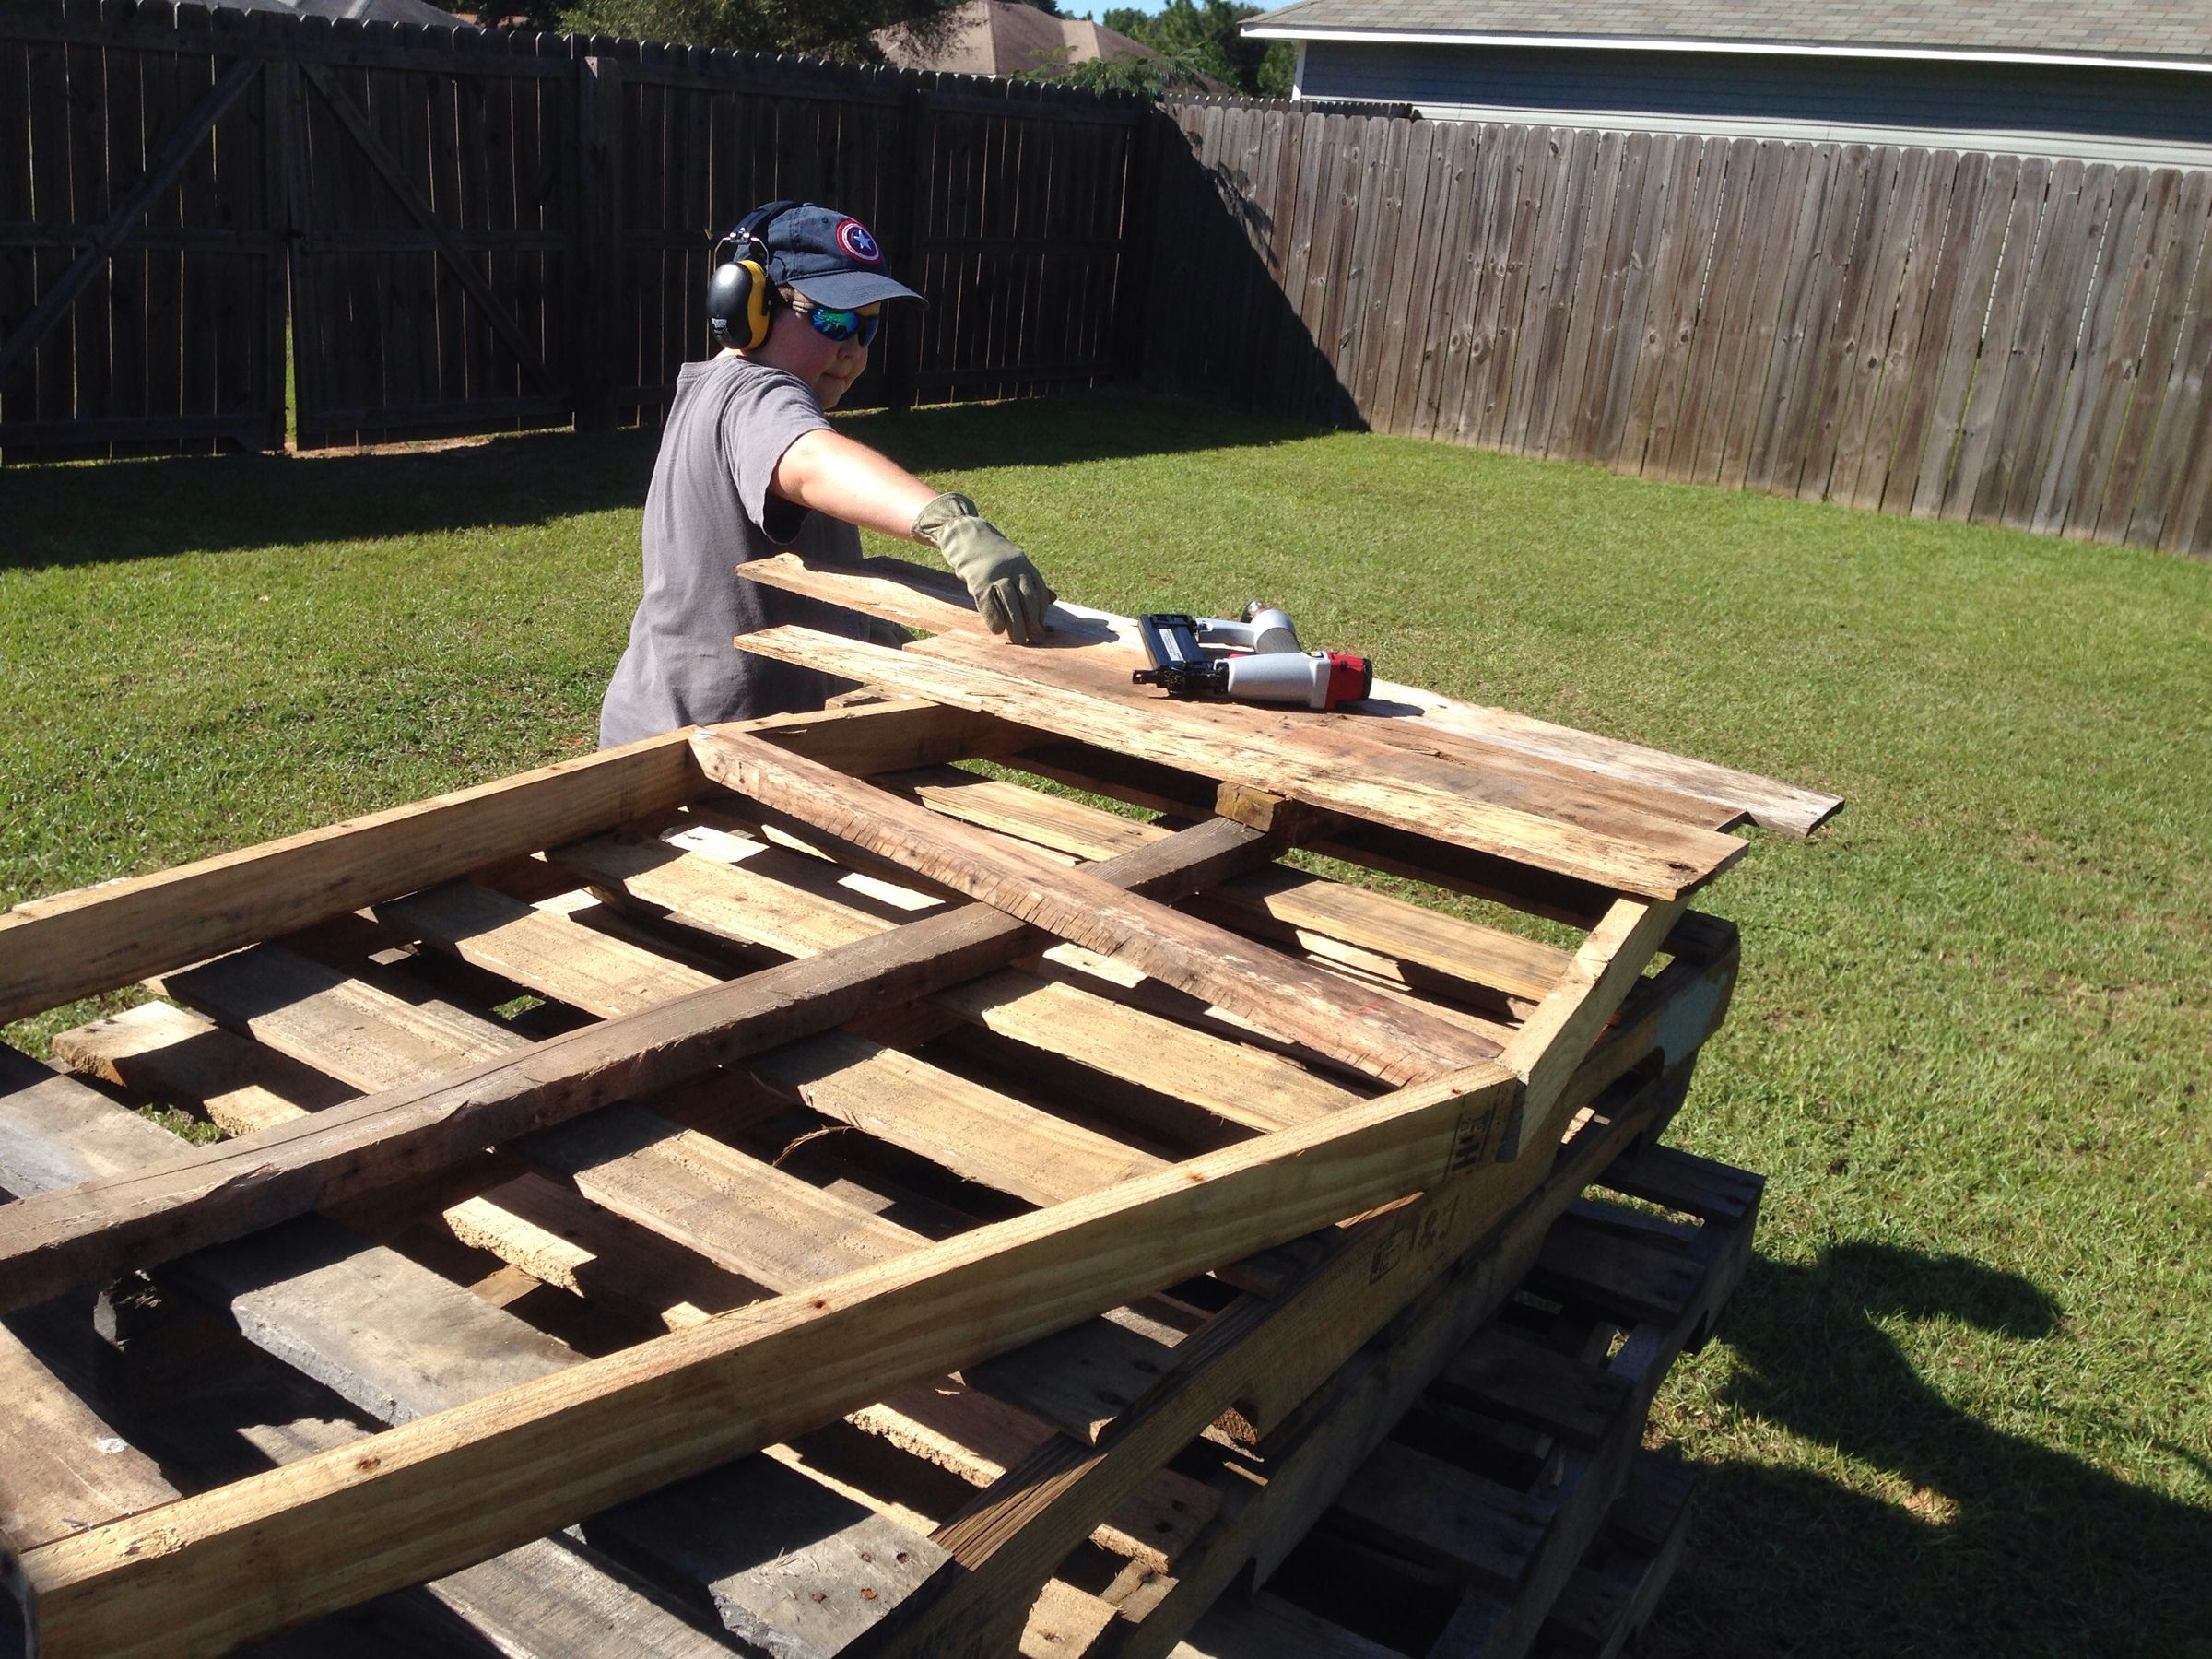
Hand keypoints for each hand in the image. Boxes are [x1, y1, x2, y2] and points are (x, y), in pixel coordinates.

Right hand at [910, 493, 1054, 644]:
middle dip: (1033, 622)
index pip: (1039, 591)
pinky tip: (998, 630)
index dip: (1042, 611)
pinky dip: (994, 619)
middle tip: (1036, 639)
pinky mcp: (978, 581)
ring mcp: (995, 575)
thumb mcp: (1016, 565)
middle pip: (1026, 599)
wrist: (966, 536)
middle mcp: (1012, 569)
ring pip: (1010, 603)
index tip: (1042, 627)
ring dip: (1017, 625)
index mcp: (1024, 564)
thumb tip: (1054, 599)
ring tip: (1020, 640)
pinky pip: (988, 604)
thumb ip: (1032, 582)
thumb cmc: (993, 557)